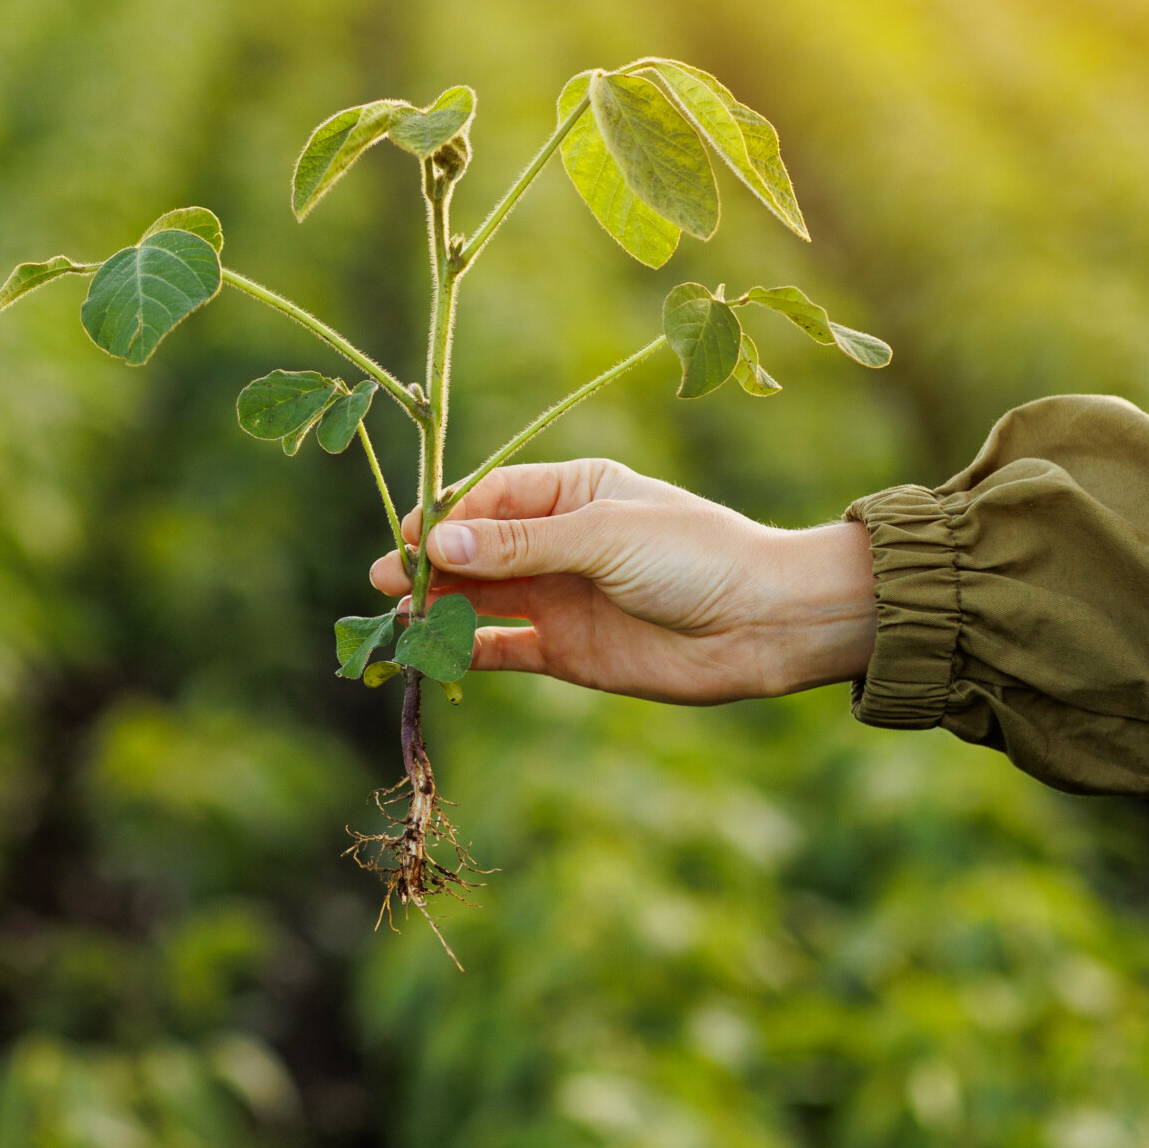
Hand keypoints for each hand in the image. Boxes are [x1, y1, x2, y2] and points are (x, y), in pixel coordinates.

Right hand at [367, 458, 877, 704]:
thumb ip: (519, 548)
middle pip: (476, 551)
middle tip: (384, 582)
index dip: (445, 519)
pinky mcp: (567, 652)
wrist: (764, 626)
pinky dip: (466, 651)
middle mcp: (561, 543)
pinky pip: (502, 648)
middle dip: (430, 565)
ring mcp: (561, 598)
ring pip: (481, 600)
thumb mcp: (603, 537)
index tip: (409, 540)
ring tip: (398, 620)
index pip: (490, 500)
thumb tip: (437, 544)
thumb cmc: (695, 556)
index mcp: (574, 492)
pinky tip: (433, 655)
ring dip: (439, 608)